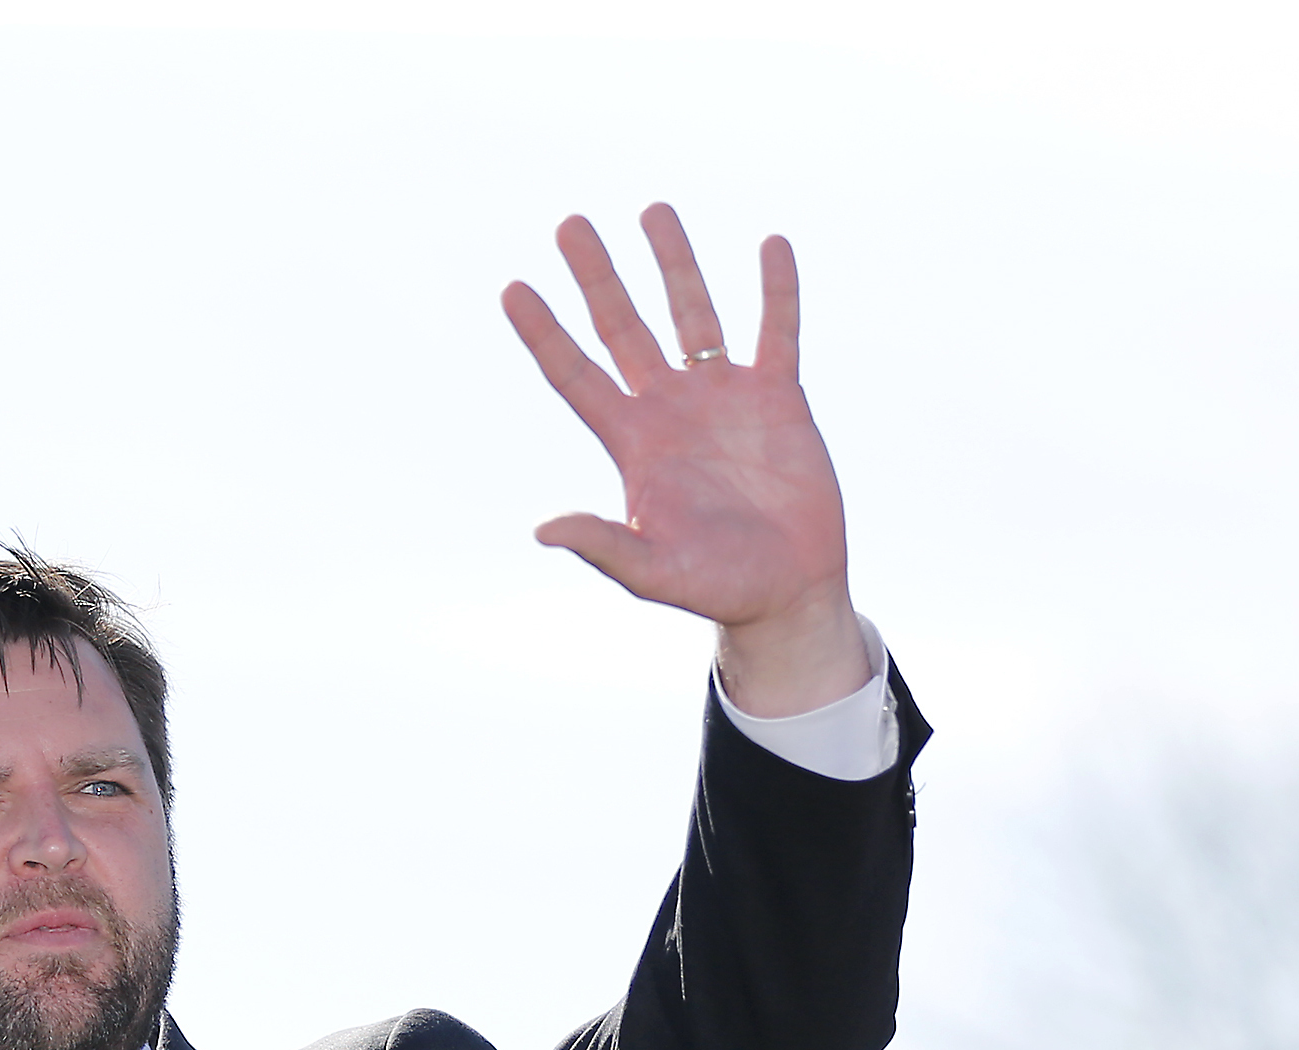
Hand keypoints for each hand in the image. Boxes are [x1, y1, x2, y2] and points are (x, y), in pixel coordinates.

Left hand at [502, 204, 868, 716]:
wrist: (787, 592)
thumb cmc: (716, 588)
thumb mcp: (652, 571)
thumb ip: (603, 545)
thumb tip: (543, 529)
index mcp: (632, 443)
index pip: (575, 375)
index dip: (543, 334)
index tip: (511, 288)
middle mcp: (669, 409)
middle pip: (622, 328)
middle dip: (597, 276)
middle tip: (569, 223)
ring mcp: (723, 397)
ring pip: (693, 314)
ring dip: (675, 263)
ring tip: (653, 209)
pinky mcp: (778, 397)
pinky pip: (776, 330)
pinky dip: (777, 291)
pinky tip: (770, 244)